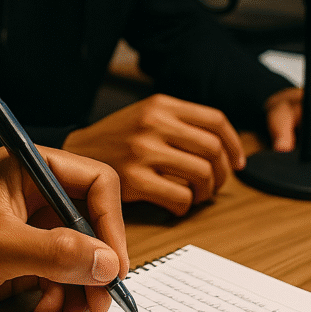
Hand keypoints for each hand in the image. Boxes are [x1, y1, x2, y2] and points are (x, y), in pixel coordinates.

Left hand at [0, 147, 127, 311]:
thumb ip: (55, 252)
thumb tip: (106, 262)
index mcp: (28, 170)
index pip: (93, 183)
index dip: (109, 222)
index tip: (113, 263)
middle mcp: (32, 196)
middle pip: (90, 224)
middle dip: (97, 265)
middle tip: (100, 302)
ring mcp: (26, 230)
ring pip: (77, 257)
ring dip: (80, 290)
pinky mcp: (18, 261)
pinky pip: (56, 279)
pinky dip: (57, 301)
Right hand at [63, 94, 244, 215]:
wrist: (73, 153)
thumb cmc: (114, 139)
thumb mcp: (145, 115)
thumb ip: (178, 123)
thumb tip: (224, 146)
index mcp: (161, 105)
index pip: (216, 121)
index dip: (234, 144)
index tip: (237, 162)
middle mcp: (154, 123)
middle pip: (213, 150)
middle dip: (222, 174)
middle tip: (216, 185)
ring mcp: (143, 151)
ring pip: (201, 175)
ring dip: (206, 192)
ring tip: (196, 196)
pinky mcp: (133, 179)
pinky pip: (179, 197)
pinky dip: (185, 206)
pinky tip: (177, 205)